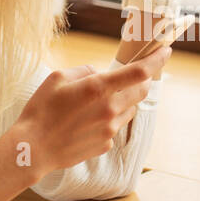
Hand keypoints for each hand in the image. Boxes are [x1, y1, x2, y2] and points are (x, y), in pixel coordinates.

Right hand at [12, 46, 172, 174]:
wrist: (33, 149)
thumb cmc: (40, 111)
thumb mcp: (57, 78)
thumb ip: (84, 71)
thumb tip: (99, 74)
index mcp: (98, 88)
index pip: (140, 71)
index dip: (157, 59)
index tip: (166, 51)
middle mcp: (109, 109)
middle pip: (142, 91)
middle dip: (142, 80)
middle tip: (133, 76)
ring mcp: (109, 129)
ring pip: (130, 109)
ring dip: (124, 100)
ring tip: (97, 102)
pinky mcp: (105, 144)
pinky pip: (115, 126)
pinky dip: (109, 119)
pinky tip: (86, 122)